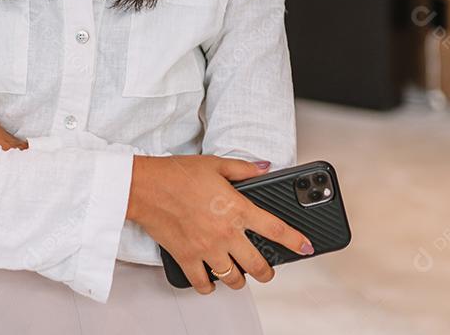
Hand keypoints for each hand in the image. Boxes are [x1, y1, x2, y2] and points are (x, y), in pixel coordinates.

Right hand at [126, 154, 314, 293]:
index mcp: (236, 208)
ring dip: (239, 278)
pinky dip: (209, 285)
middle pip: (259, 266)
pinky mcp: (187, 257)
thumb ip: (243, 169)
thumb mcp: (214, 164)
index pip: (277, 230)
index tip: (306, 247)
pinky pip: (204, 283)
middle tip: (266, 270)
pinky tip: (210, 279)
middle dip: (268, 271)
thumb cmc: (175, 173)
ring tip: (238, 273)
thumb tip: (265, 168)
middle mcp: (225, 233)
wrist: (143, 186)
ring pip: (234, 279)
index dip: (297, 241)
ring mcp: (206, 248)